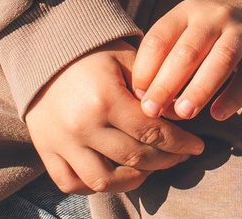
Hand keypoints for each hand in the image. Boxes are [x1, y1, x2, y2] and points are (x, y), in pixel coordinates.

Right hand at [23, 44, 209, 195]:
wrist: (44, 54)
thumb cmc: (93, 54)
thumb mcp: (126, 58)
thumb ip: (151, 86)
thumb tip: (177, 115)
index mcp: (105, 99)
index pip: (152, 132)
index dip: (179, 143)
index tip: (196, 147)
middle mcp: (82, 126)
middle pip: (133, 158)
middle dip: (164, 160)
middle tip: (180, 156)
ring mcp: (61, 143)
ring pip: (103, 181)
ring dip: (132, 179)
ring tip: (149, 169)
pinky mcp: (45, 152)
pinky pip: (71, 183)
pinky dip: (94, 186)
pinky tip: (115, 175)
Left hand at [130, 0, 241, 123]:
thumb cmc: (205, 36)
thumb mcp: (182, 34)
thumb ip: (163, 60)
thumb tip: (143, 100)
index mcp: (187, 12)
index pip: (160, 38)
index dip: (145, 69)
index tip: (137, 97)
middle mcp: (214, 17)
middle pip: (188, 50)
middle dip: (167, 83)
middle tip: (153, 111)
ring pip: (221, 59)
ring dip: (200, 89)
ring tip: (184, 114)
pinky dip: (233, 95)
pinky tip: (218, 114)